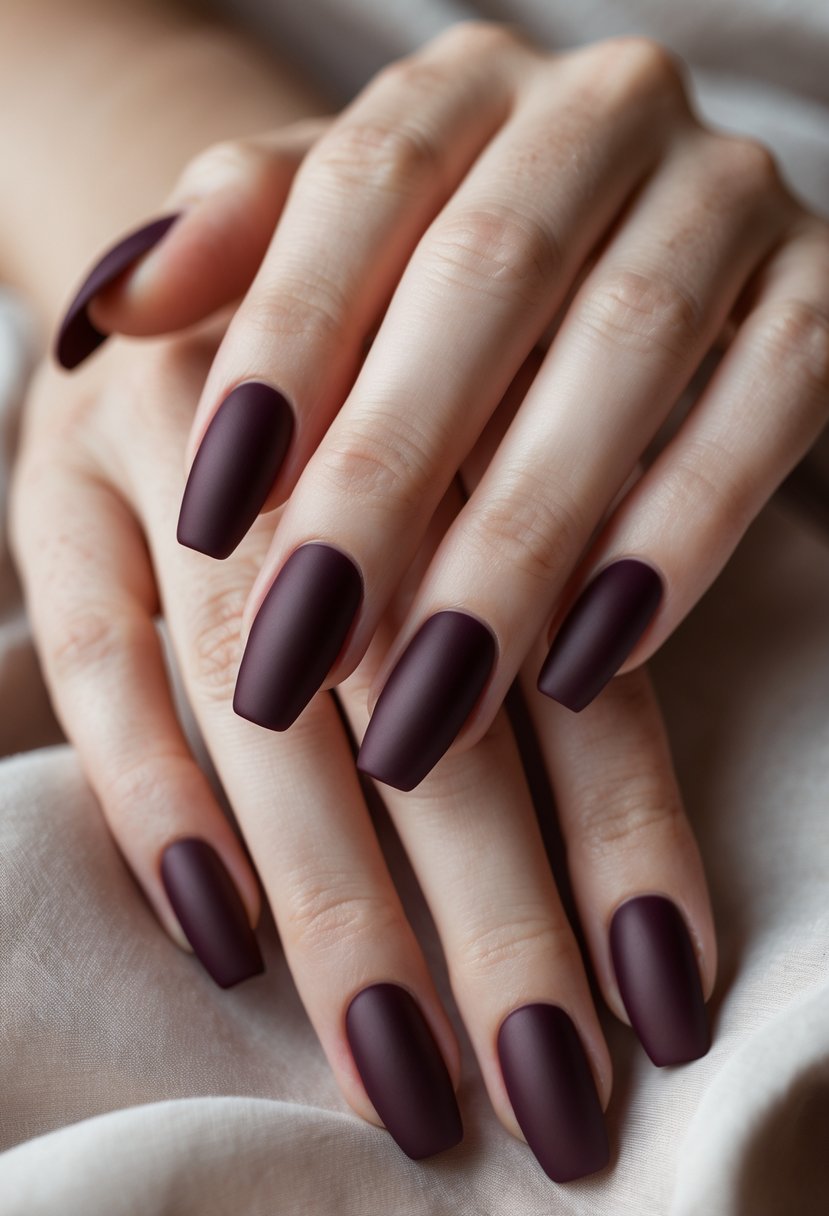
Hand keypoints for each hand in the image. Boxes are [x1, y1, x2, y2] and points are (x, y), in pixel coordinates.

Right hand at [11, 328, 713, 1181]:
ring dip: (342, 905)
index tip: (661, 999)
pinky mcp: (55, 498)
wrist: (218, 240)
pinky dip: (157, 800)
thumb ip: (552, 579)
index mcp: (480, 422)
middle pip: (428, 714)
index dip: (620, 838)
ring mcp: (175, 464)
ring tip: (407, 1076)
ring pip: (264, 707)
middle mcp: (330, 445)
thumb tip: (630, 786)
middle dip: (495, 918)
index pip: (570, 663)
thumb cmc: (379, 371)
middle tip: (551, 1095)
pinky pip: (101, 659)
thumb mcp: (486, 449)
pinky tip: (226, 937)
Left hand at [56, 22, 828, 790]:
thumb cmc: (446, 280)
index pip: (360, 190)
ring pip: (627, 354)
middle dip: (389, 482)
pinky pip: (769, 406)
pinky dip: (679, 539)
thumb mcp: (340, 248)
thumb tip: (117, 305)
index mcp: (466, 86)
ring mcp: (729, 194)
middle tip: (307, 657)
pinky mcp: (825, 294)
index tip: (214, 521)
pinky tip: (588, 661)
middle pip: (485, 281)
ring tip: (433, 702)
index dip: (283, 349)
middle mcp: (603, 111)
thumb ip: (238, 252)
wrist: (645, 252)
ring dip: (522, 543)